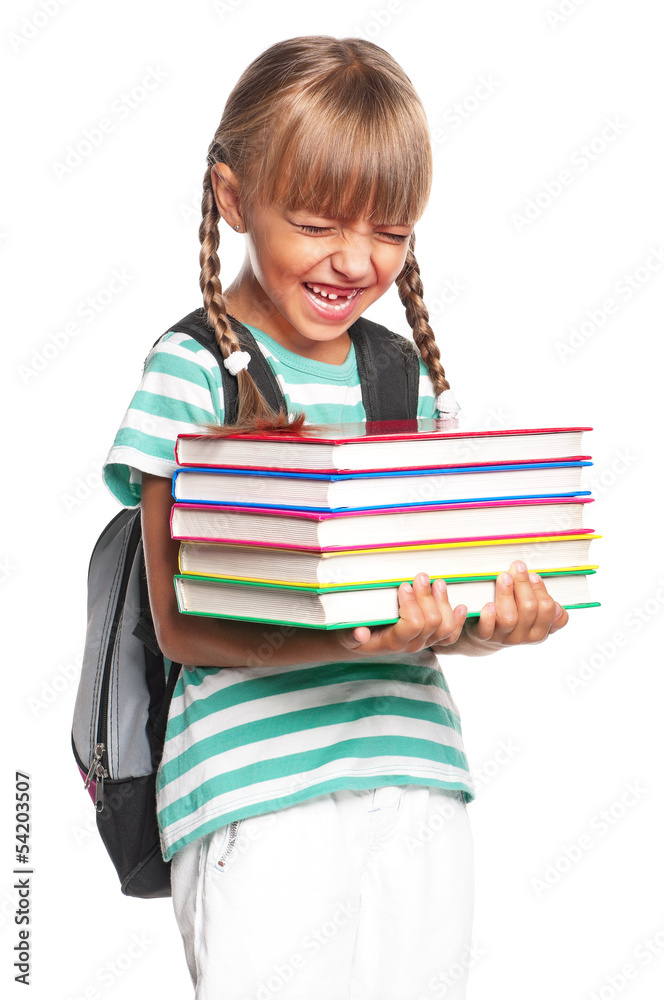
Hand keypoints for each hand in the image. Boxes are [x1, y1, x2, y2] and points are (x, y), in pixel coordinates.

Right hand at [337, 573, 467, 654]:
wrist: (361, 643)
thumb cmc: (353, 634)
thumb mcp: (346, 635)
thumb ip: (351, 635)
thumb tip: (360, 633)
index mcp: (393, 642)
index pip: (413, 625)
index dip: (412, 604)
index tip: (404, 585)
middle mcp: (412, 644)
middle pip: (432, 622)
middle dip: (427, 597)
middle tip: (421, 576)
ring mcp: (425, 642)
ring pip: (445, 626)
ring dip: (444, 602)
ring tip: (437, 583)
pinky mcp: (432, 638)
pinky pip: (451, 634)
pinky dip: (458, 620)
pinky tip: (460, 606)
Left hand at [464, 560, 568, 647]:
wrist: (485, 638)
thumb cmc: (512, 617)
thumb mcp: (533, 615)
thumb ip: (544, 606)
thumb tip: (557, 605)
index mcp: (539, 630)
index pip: (548, 610)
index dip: (540, 590)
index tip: (533, 575)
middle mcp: (524, 636)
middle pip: (529, 609)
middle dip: (523, 584)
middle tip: (517, 567)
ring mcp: (503, 637)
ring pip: (510, 617)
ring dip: (506, 593)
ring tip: (504, 576)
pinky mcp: (484, 637)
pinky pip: (487, 630)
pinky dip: (488, 617)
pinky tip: (489, 604)